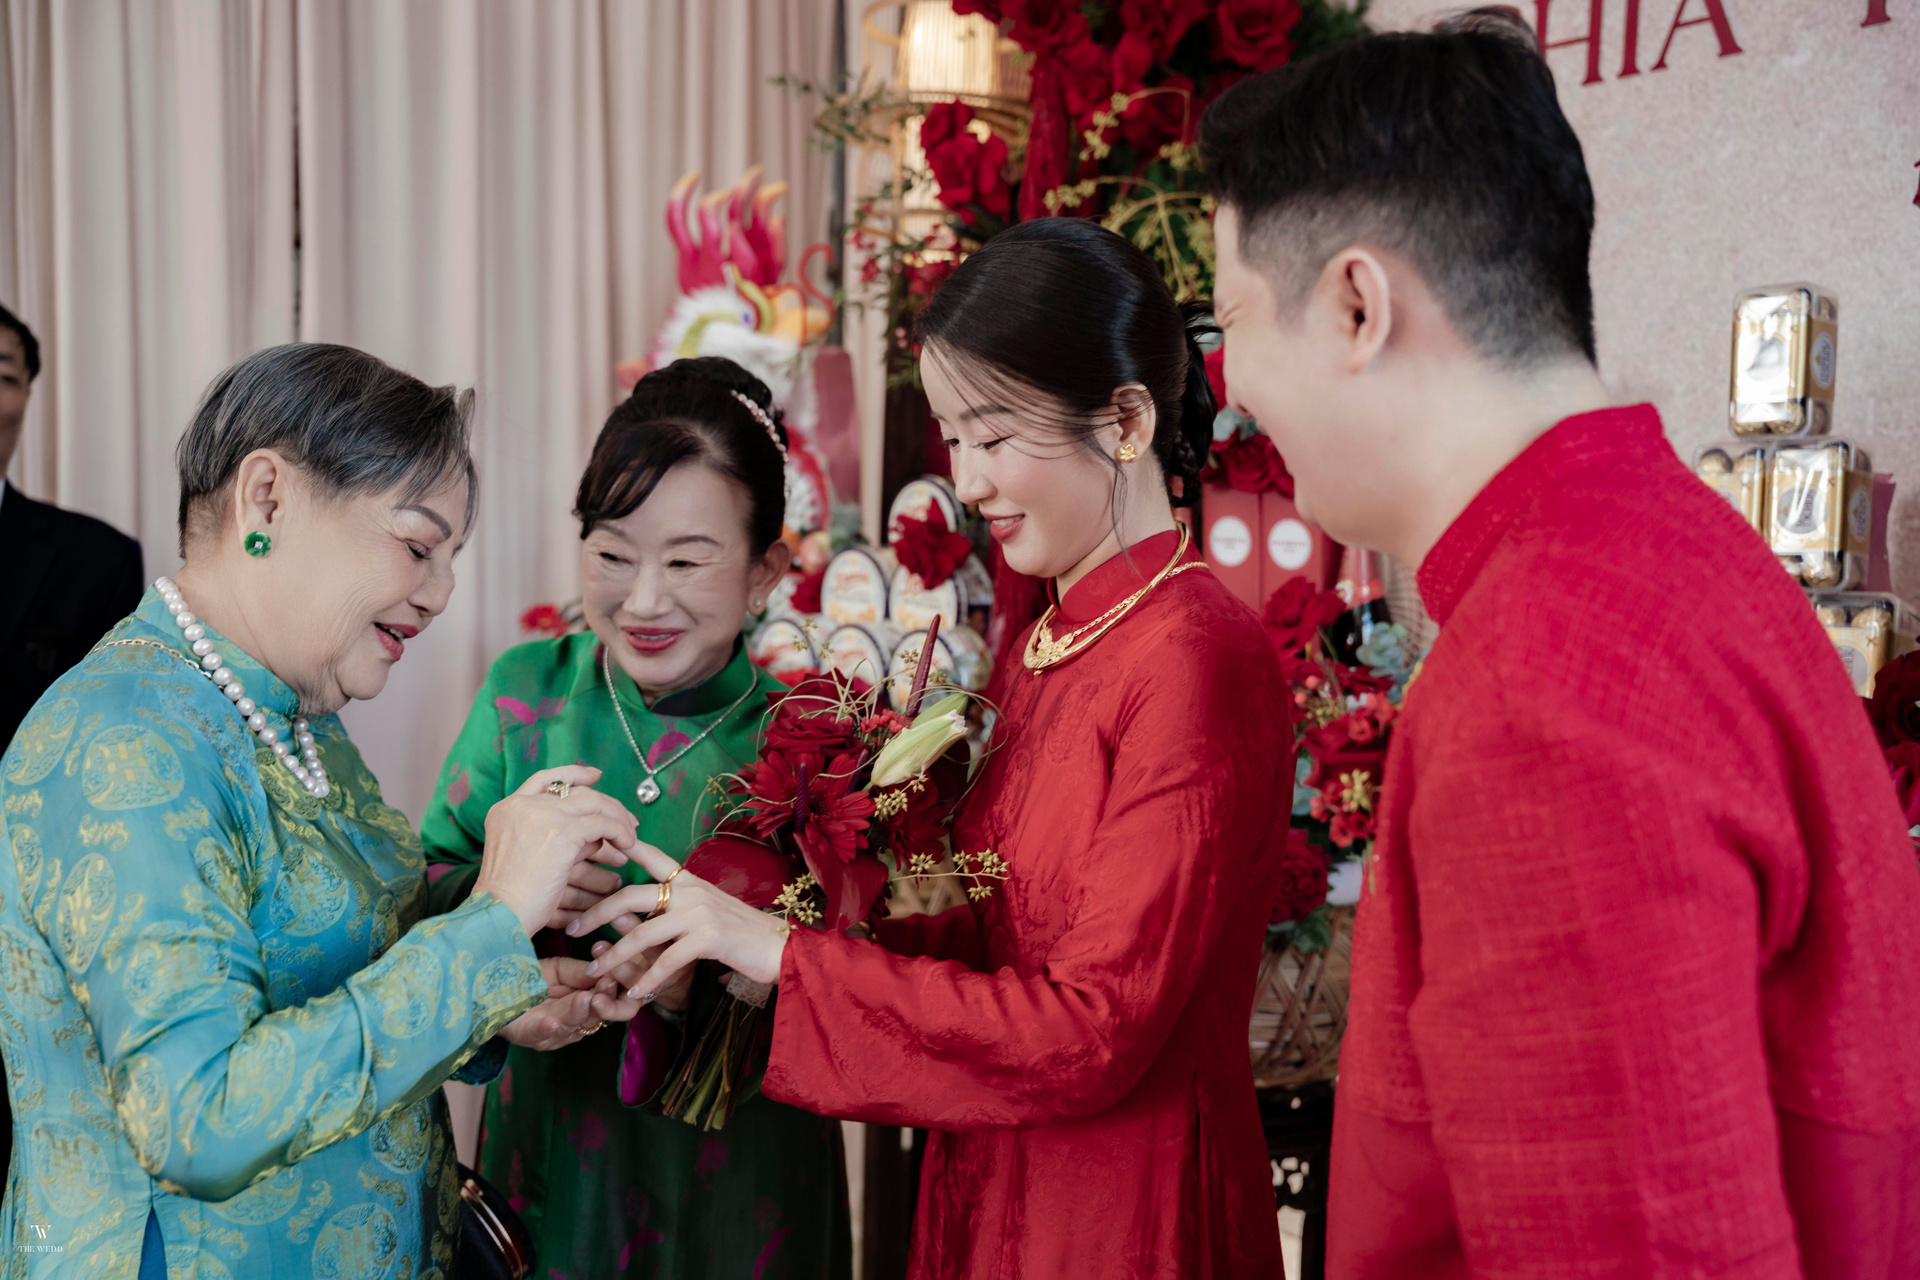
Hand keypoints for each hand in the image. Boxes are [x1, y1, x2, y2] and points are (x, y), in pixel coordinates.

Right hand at [474, 766, 637, 935]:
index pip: (544, 779)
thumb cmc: (513, 898)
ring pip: (594, 804)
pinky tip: (628, 846)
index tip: (595, 775)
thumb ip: (556, 836)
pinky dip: (620, 832)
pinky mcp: (562, 832)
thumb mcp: (527, 855)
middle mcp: (522, 805)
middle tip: (628, 820)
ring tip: (630, 836)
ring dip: (617, 819)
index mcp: (507, 808)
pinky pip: (603, 824)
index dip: (572, 774)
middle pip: (576, 792)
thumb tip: (596, 834)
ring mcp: (542, 815)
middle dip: (606, 804)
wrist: (499, 913)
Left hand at [500, 956, 645, 1050]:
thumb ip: (581, 973)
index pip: (609, 1001)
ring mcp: (551, 1033)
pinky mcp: (526, 1035)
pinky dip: (547, 1029)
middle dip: (603, 1002)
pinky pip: (538, 1034)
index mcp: (584, 1007)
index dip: (616, 990)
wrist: (490, 989)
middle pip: (595, 1017)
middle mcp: (573, 1024)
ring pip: (570, 1025)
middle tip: (607, 986)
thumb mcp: (560, 970)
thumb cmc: (529, 978)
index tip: (618, 973)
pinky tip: (553, 1022)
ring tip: (586, 999)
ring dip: (578, 1013)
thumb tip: (608, 971)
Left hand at [570, 843, 788, 999]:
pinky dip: (648, 980)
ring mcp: (700, 912)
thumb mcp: (708, 909)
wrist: (782, 947)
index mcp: (689, 879)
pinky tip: (634, 994)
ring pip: (643, 932)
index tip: (588, 852)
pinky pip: (666, 960)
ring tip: (593, 973)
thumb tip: (642, 912)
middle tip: (571, 928)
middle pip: (631, 894)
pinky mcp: (708, 938)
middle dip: (596, 912)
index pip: (648, 856)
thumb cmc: (743, 932)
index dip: (618, 849)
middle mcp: (691, 889)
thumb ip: (678, 905)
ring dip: (614, 956)